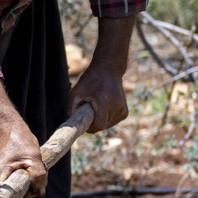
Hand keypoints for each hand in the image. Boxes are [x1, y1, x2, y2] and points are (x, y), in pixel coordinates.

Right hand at [0, 78, 44, 185]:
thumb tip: (40, 193)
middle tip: (40, 172)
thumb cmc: (21, 142)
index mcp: (0, 174)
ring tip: (36, 166)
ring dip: (30, 182)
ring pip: (17, 188)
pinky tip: (31, 167)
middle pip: (14, 194)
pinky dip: (26, 178)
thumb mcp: (35, 159)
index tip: (31, 190)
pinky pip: (16, 183)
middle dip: (30, 188)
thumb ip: (38, 178)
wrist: (11, 130)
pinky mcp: (3, 174)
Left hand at [71, 15, 135, 132]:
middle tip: (89, 112)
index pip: (100, 125)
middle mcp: (117, 106)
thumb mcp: (76, 93)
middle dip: (94, 123)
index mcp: (105, 101)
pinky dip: (107, 119)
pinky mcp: (125, 111)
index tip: (85, 122)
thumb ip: (72, 110)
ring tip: (96, 107)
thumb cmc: (90, 80)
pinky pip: (113, 122)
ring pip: (108, 125)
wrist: (108, 70)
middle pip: (103, 126)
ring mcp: (123, 109)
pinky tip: (103, 108)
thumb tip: (72, 126)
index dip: (90, 127)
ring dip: (100, 120)